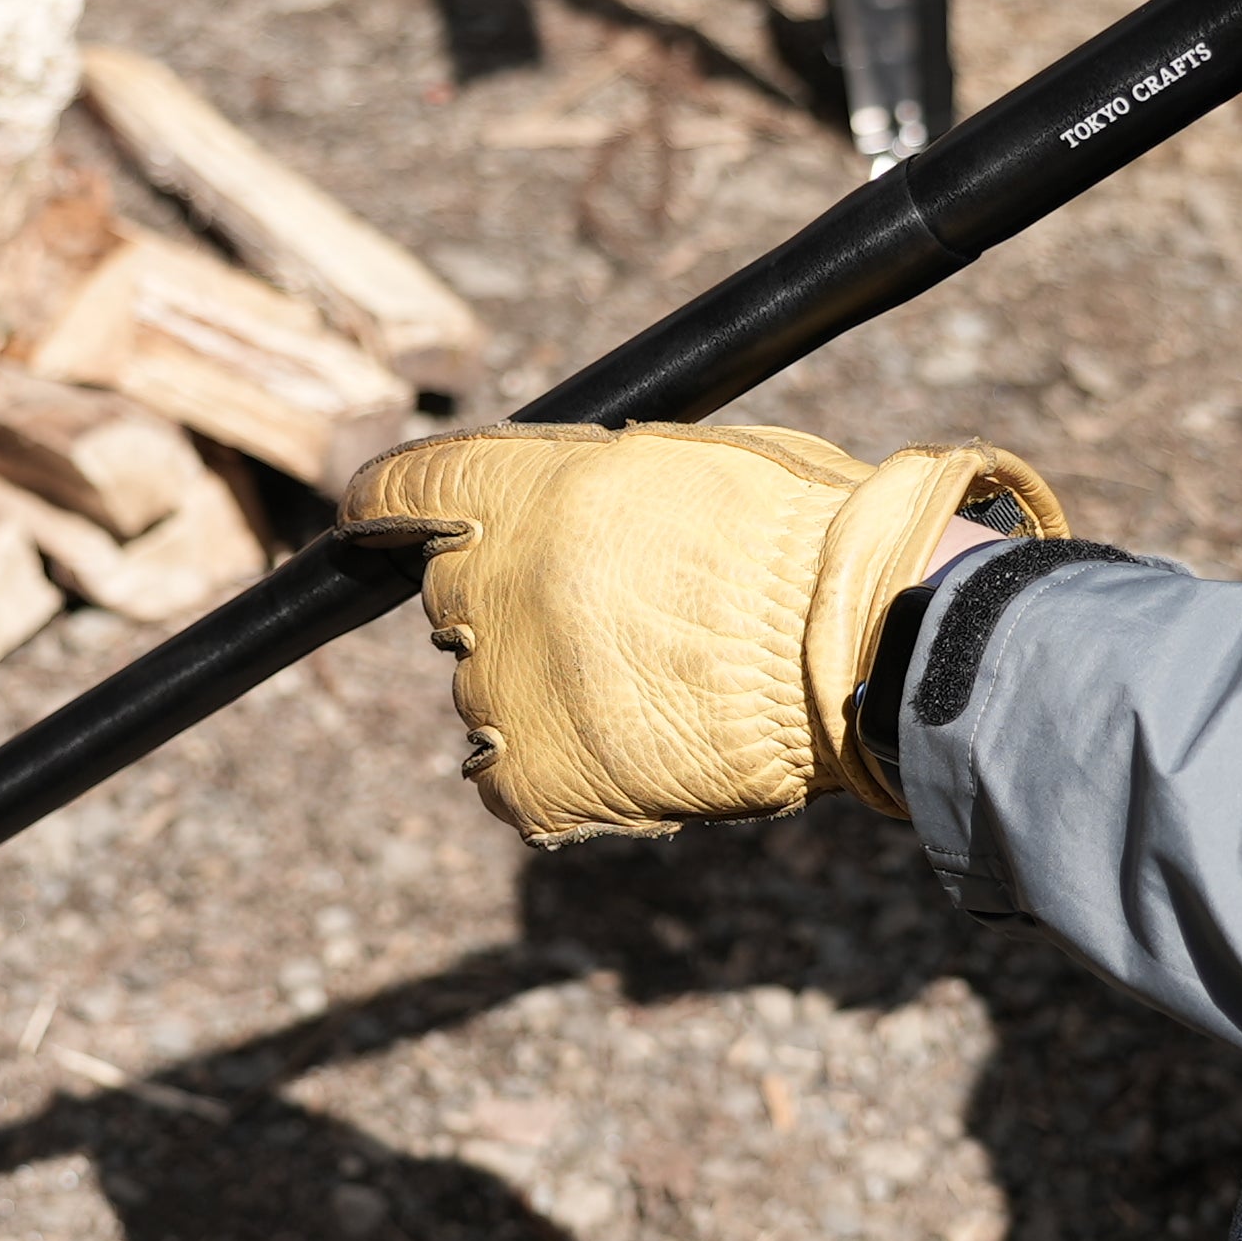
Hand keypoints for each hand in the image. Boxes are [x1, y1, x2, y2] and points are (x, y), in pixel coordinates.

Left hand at [335, 423, 1065, 846]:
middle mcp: (498, 588)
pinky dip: (555, 772)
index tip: (376, 513)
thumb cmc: (809, 540)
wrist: (865, 645)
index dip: (394, 501)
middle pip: (456, 597)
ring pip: (486, 690)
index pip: (412, 488)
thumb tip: (559, 495)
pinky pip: (509, 778)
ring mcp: (508, 690)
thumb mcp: (692, 460)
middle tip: (609, 616)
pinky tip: (625, 752)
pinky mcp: (535, 780)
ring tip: (647, 689)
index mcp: (531, 495)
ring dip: (541, 688)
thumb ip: (595, 481)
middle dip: (510, 602)